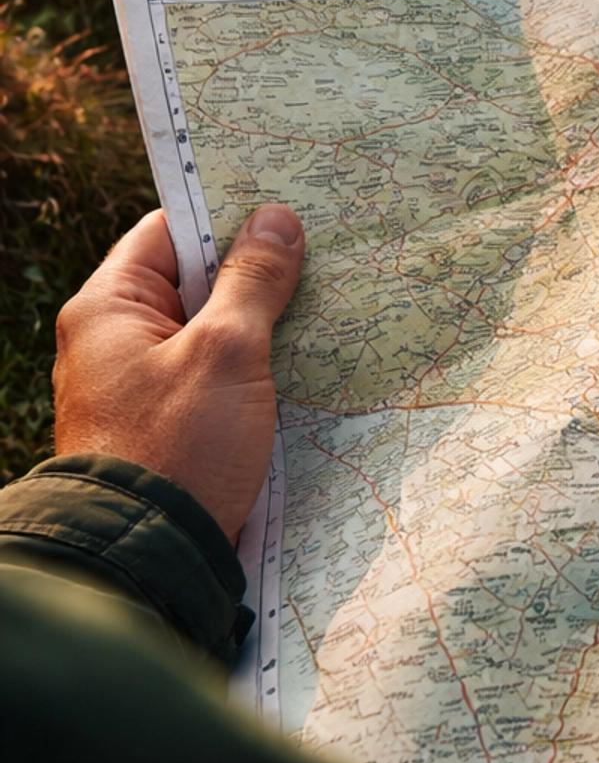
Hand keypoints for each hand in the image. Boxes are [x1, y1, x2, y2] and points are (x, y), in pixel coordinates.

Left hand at [52, 205, 305, 542]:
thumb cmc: (178, 448)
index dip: (227, 214)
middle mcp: (114, 343)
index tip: (285, 204)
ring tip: (326, 301)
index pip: (169, 232)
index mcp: (107, 310)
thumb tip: (277, 221)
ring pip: (210, 332)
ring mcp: (140, 388)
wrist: (150, 559)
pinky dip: (255, 367)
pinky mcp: (169, 427)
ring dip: (262, 322)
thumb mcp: (226, 353)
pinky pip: (215, 377)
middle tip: (321, 250)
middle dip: (256, 270)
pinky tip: (304, 362)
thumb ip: (252, 282)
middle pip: (193, 282)